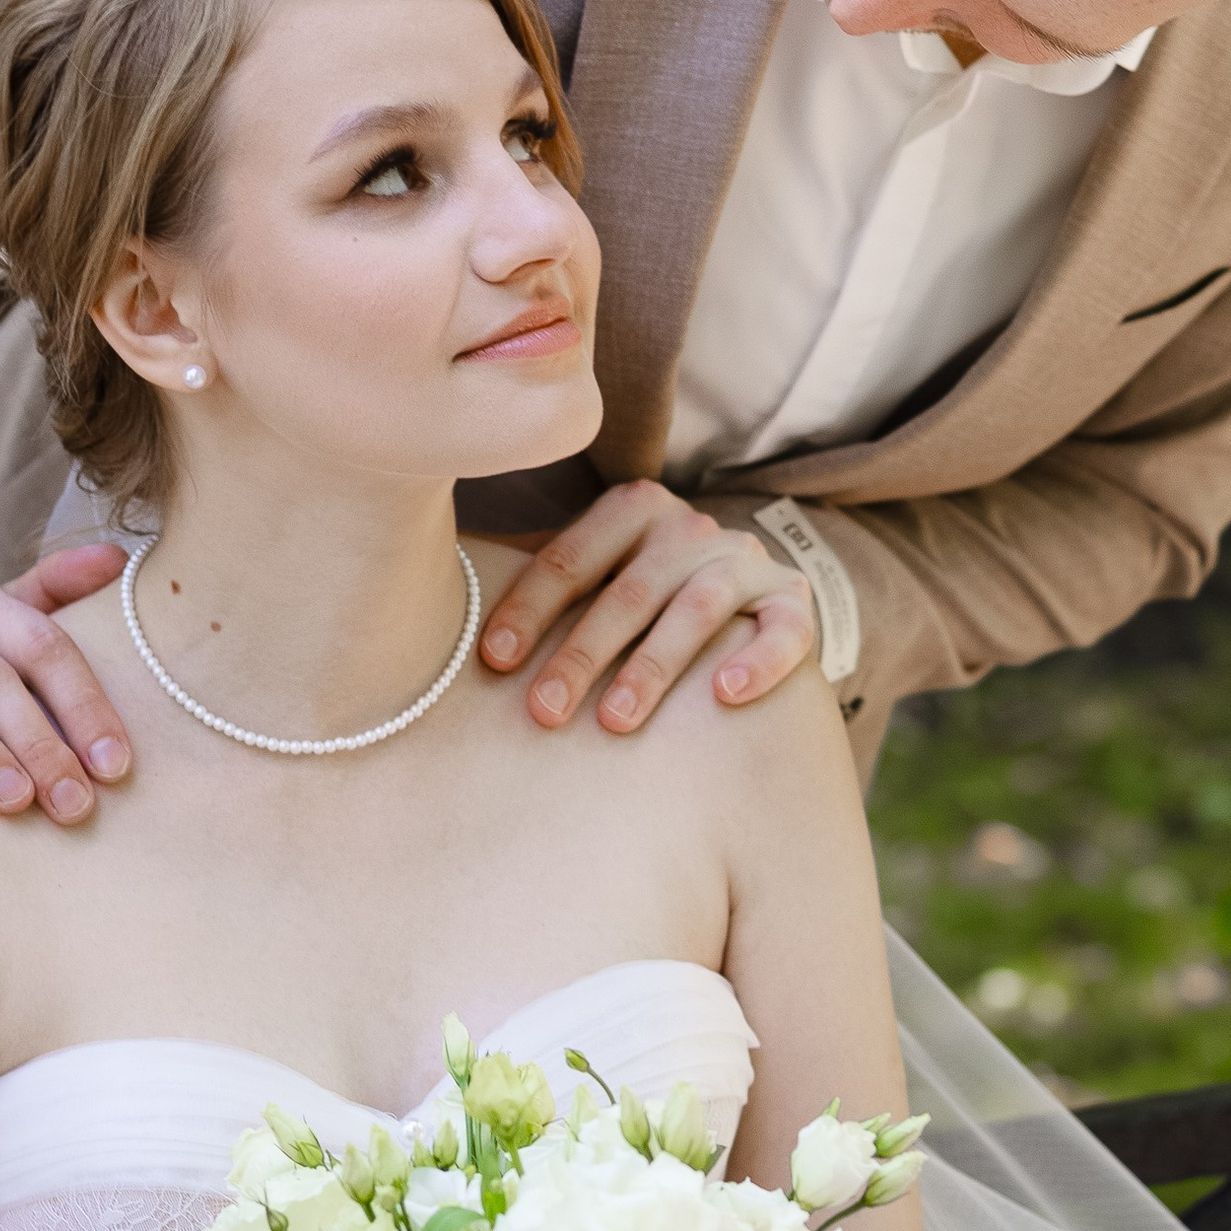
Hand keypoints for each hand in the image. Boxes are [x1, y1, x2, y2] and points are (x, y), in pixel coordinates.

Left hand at [478, 480, 818, 733]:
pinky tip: (724, 695)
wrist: (746, 595)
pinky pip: (785, 628)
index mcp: (631, 510)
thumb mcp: (595, 578)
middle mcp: (689, 528)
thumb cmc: (641, 596)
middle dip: (581, 654)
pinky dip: (757, 660)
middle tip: (544, 712)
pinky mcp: (793, 600)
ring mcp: (744, 561)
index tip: (494, 662)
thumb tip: (438, 624)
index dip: (529, 610)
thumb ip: (544, 590)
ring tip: (618, 720)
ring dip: (653, 666)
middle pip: (628, 591)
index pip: (570, 558)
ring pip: (696, 610)